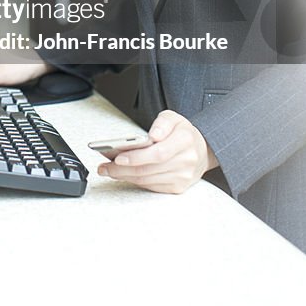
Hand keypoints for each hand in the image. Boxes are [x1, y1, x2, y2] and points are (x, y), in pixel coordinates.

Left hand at [97, 110, 217, 194]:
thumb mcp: (173, 118)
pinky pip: (151, 186)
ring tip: (107, 170)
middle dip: (122, 169)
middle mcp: (186, 161)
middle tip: (103, 167)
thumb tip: (153, 135)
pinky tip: (123, 175)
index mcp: (185, 141)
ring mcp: (183, 177)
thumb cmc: (182, 133)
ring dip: (124, 176)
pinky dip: (135, 181)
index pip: (158, 153)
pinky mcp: (178, 187)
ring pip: (147, 180)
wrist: (202, 150)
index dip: (137, 157)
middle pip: (149, 169)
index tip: (118, 157)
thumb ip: (162, 123)